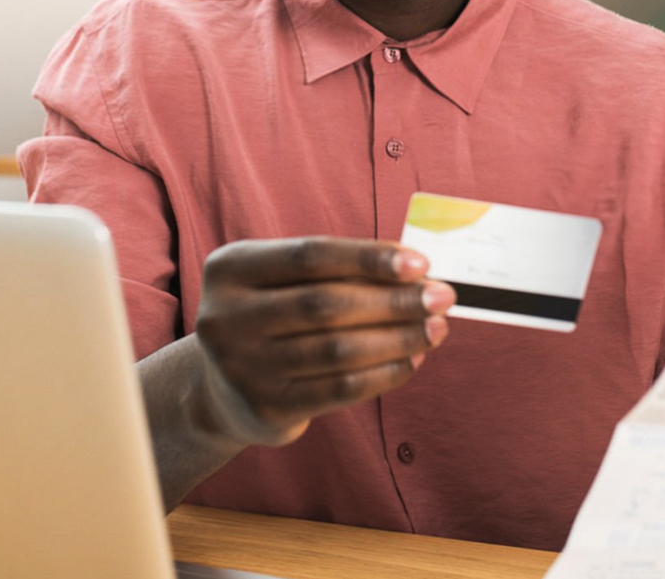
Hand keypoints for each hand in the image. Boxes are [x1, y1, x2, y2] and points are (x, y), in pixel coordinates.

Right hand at [191, 236, 454, 447]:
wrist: (223, 392)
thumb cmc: (272, 320)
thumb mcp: (284, 284)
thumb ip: (336, 274)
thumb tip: (416, 273)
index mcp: (231, 269)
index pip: (311, 255)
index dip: (368, 257)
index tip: (420, 262)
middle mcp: (226, 317)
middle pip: (326, 304)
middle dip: (394, 300)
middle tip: (441, 297)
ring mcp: (241, 366)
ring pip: (338, 349)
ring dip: (398, 338)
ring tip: (435, 329)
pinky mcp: (265, 408)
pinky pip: (340, 388)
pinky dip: (384, 373)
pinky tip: (412, 361)